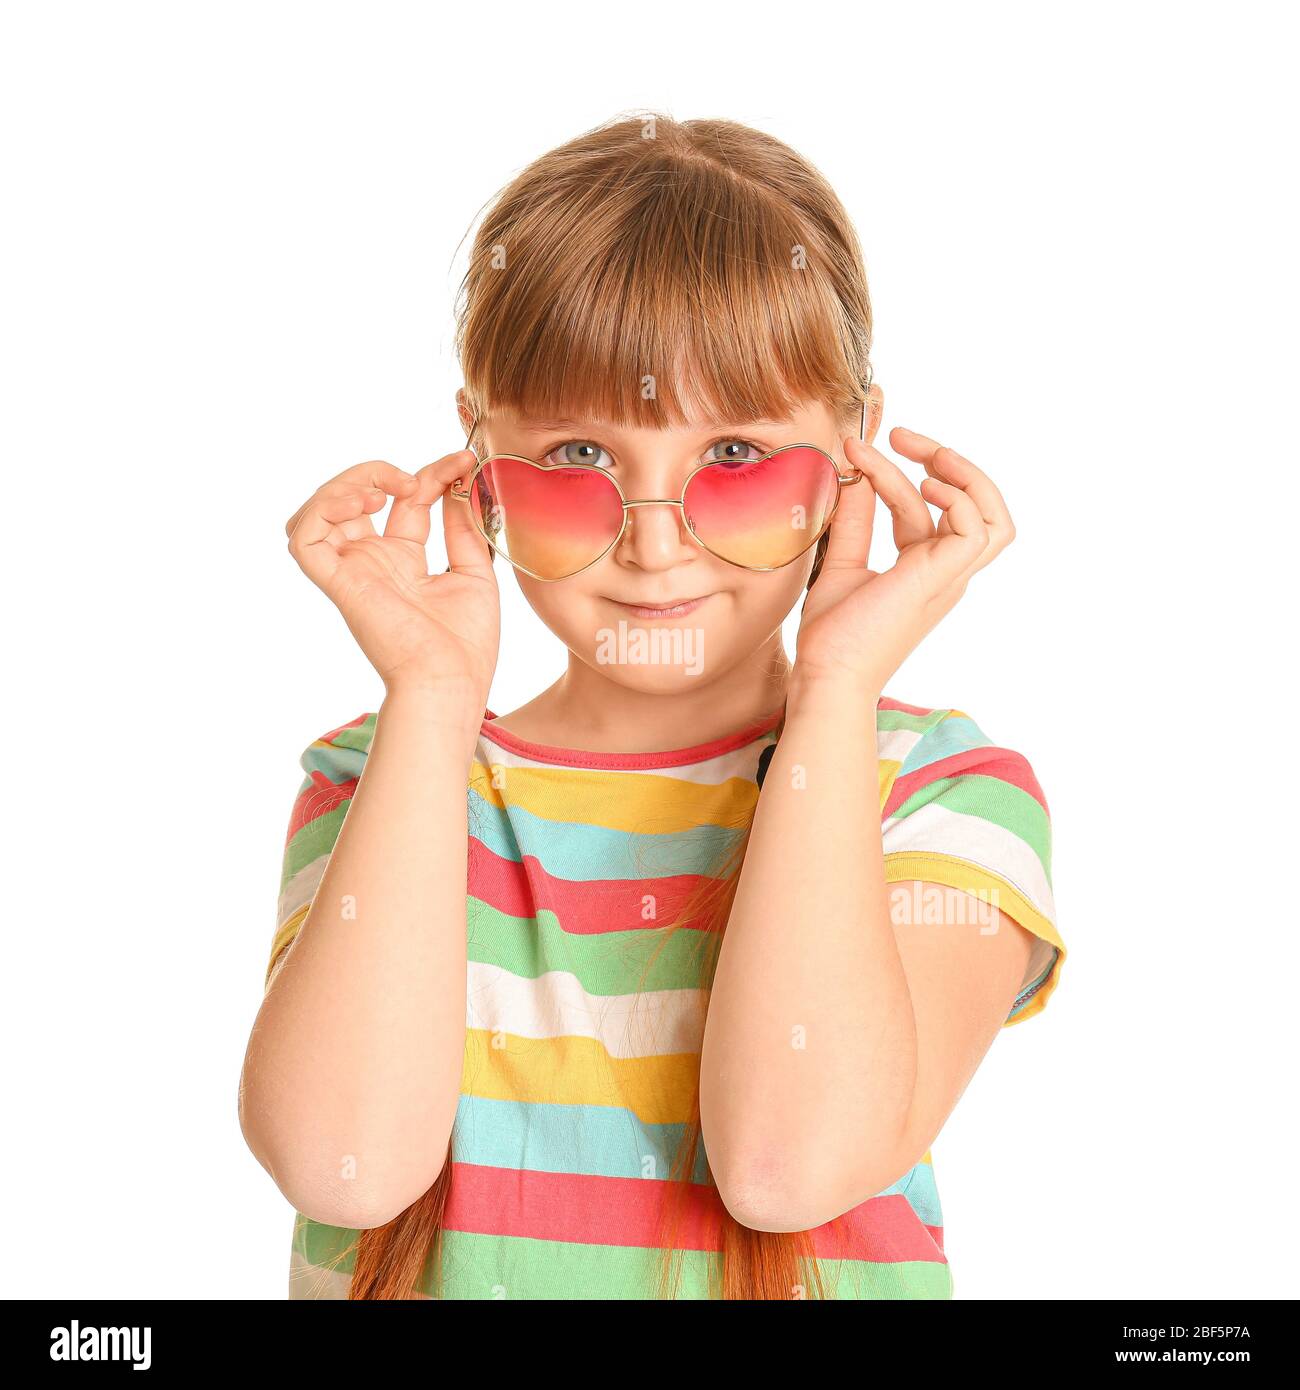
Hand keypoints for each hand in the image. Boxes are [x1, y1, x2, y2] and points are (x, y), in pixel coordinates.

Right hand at [284, 449, 499, 699]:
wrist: (453, 680)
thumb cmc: (466, 643)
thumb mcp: (475, 572)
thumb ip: (463, 529)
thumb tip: (460, 487)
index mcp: (404, 562)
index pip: (406, 501)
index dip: (433, 474)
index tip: (464, 462)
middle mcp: (373, 563)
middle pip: (354, 498)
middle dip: (380, 472)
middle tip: (417, 477)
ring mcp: (352, 572)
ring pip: (319, 511)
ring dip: (346, 483)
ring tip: (385, 488)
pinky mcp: (337, 583)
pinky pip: (303, 539)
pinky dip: (322, 509)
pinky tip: (363, 502)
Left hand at [793, 426, 1014, 695]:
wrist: (827, 673)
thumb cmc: (833, 635)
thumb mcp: (843, 562)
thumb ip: (855, 521)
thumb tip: (856, 475)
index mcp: (924, 568)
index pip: (927, 508)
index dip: (896, 473)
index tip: (856, 449)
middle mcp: (945, 572)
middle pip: (979, 507)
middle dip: (949, 462)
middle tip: (902, 435)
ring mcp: (949, 577)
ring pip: (993, 518)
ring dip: (964, 474)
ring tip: (922, 454)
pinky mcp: (943, 579)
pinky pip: (977, 530)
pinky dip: (957, 499)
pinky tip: (921, 488)